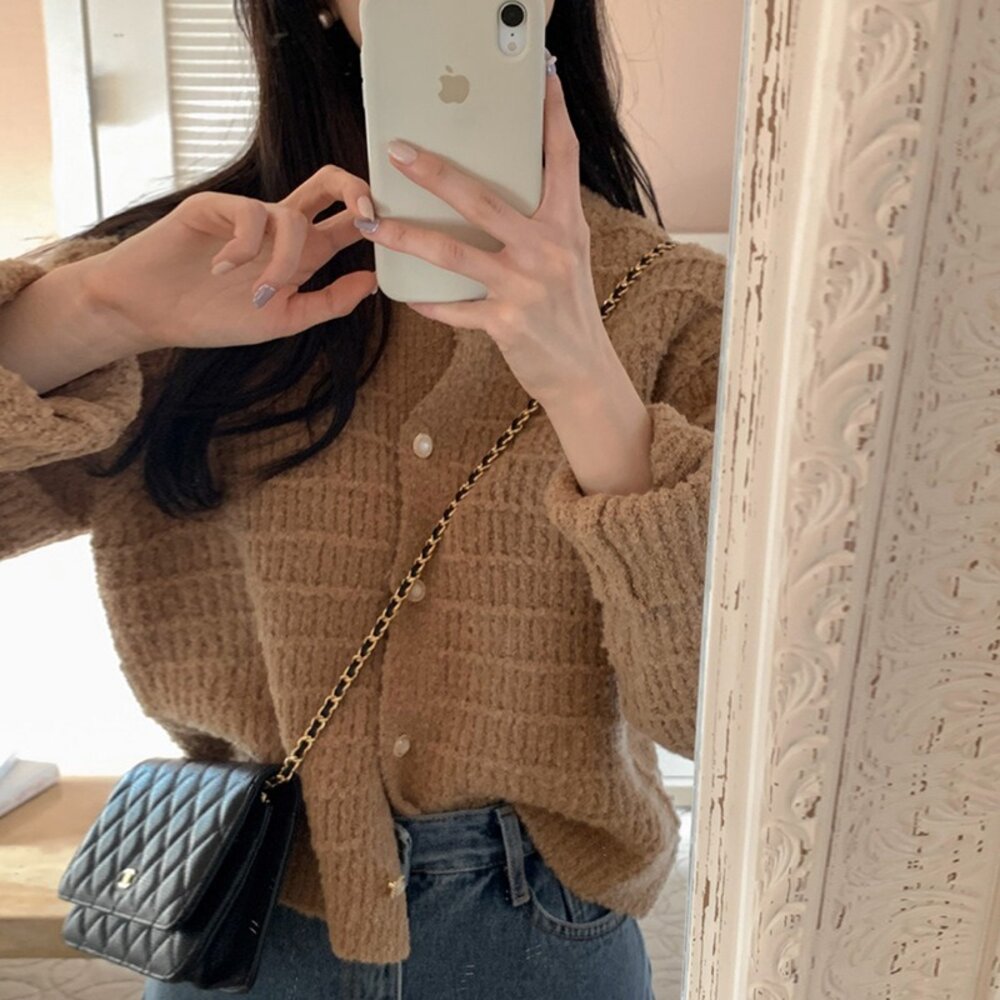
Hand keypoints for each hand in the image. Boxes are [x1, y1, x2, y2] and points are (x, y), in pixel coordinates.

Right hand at [79, 165, 379, 352]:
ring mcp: (248, 214)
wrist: (149, 312)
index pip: (345, 223)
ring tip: (257, 293)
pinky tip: (220, 269)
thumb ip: (327, 303)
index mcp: (301, 254)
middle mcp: (279, 229)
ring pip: (292, 216)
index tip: (390, 231)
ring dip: (284, 261)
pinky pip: (250, 214)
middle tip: (369, 213)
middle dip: (355, 188)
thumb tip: (372, 281)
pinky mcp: (215, 205)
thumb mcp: (282, 320)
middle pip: (328, 185)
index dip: (371, 219)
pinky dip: (245, 248)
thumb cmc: (212, 318)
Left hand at [352, 55, 618, 407]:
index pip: (562, 159)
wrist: (583, 373)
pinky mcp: (507, 323)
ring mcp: (525, 287)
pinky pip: (454, 307)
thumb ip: (540, 224)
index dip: (552, 116)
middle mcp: (547, 250)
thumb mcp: (567, 257)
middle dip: (435, 172)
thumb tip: (495, 192)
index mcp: (565, 226)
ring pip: (454, 252)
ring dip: (406, 236)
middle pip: (483, 199)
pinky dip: (427, 301)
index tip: (541, 79)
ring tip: (372, 224)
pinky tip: (404, 293)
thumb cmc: (568, 311)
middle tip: (397, 152)